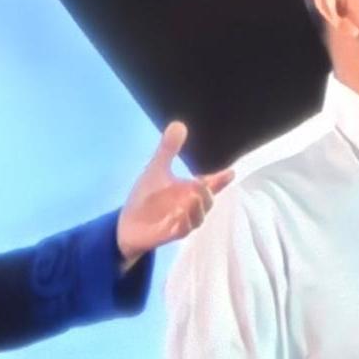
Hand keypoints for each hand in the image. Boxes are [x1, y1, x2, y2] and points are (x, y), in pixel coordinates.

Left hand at [116, 121, 233, 262]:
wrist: (128, 223)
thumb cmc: (146, 198)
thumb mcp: (156, 170)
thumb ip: (168, 149)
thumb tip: (178, 124)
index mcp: (189, 191)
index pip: (210, 185)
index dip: (221, 180)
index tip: (230, 172)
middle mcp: (189, 207)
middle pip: (207, 203)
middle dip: (207, 193)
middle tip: (200, 182)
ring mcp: (181, 222)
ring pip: (198, 219)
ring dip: (197, 208)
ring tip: (192, 197)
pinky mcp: (169, 234)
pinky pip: (182, 231)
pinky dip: (183, 223)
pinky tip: (179, 213)